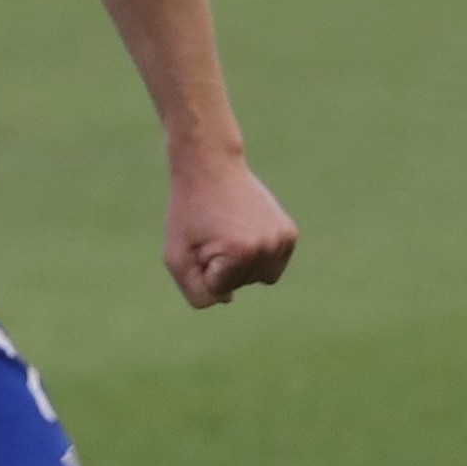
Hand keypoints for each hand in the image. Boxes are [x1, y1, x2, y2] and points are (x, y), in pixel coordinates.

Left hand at [162, 152, 295, 307]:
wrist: (211, 167)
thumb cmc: (188, 212)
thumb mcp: (176, 256)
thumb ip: (197, 292)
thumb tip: (228, 299)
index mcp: (241, 253)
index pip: (216, 292)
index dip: (200, 269)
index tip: (199, 240)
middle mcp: (268, 247)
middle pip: (238, 286)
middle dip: (220, 266)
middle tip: (213, 231)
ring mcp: (283, 240)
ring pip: (257, 280)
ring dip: (239, 264)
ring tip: (229, 232)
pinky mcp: (290, 234)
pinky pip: (271, 267)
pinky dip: (255, 258)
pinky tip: (244, 233)